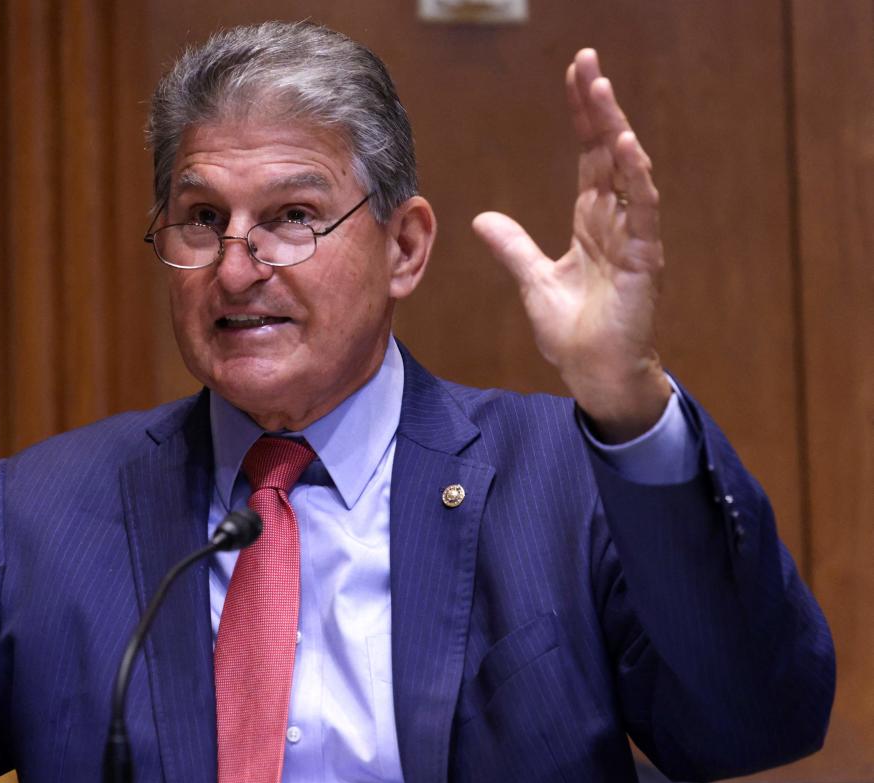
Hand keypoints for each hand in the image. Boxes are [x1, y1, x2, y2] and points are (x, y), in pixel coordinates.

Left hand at [472, 48, 671, 442]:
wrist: (594, 375)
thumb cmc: (573, 334)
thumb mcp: (533, 281)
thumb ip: (513, 247)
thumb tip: (483, 219)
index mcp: (591, 223)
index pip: (589, 157)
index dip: (582, 118)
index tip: (575, 77)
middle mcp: (615, 222)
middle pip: (608, 152)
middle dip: (598, 107)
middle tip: (588, 62)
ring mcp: (632, 238)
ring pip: (626, 171)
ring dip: (614, 129)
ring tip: (601, 89)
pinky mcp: (643, 260)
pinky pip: (641, 210)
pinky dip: (635, 178)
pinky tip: (626, 147)